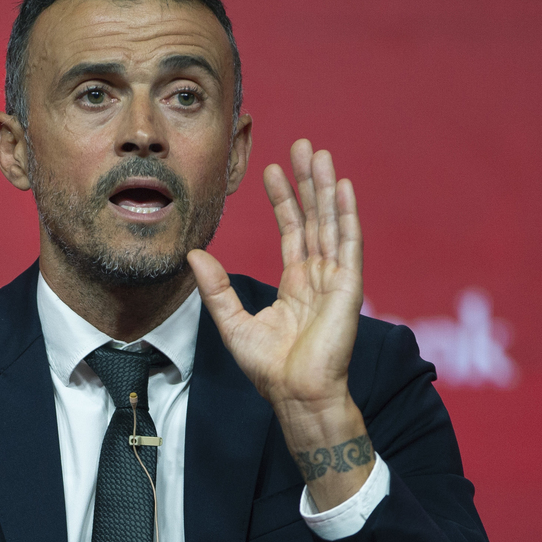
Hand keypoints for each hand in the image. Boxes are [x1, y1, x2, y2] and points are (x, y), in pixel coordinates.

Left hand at [188, 140, 370, 508]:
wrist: (296, 396)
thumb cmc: (269, 369)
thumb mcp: (233, 321)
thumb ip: (215, 287)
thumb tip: (193, 253)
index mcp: (296, 284)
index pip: (292, 229)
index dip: (283, 199)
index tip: (272, 169)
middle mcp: (318, 276)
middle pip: (314, 217)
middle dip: (308, 182)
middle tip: (303, 145)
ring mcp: (335, 279)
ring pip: (331, 222)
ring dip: (327, 188)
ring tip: (320, 154)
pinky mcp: (347, 287)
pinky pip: (348, 243)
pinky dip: (346, 214)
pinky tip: (342, 187)